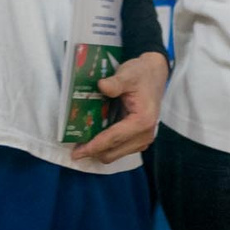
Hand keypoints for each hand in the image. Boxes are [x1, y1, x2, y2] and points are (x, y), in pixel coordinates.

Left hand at [72, 49, 166, 164]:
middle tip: (74, 145)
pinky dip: (105, 147)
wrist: (154, 75)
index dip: (93, 147)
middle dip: (92, 151)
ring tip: (82, 141)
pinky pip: (118, 150)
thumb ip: (115, 82)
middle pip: (112, 152)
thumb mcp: (128, 74)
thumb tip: (101, 85)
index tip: (75, 153)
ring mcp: (143, 140)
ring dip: (98, 150)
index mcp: (142, 121)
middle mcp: (145, 135)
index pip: (113, 139)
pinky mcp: (139, 141)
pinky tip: (95, 136)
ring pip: (114, 154)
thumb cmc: (141, 74)